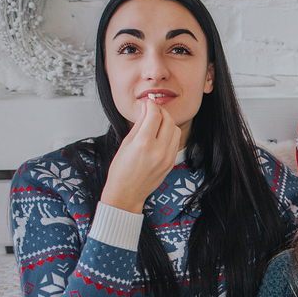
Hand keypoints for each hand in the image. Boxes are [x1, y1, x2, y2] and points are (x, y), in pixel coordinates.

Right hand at [100, 99, 181, 213]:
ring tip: (156, 123)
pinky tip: (160, 135)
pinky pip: (176, 142)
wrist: (127, 193)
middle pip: (168, 120)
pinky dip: (170, 134)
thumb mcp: (126, 143)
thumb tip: (146, 109)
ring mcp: (167, 157)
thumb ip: (139, 124)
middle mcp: (158, 150)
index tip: (148, 103)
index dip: (152, 105)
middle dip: (161, 111)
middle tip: (153, 111)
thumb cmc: (121, 170)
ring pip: (175, 130)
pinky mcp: (171, 162)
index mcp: (143, 144)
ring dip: (167, 122)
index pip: (154, 115)